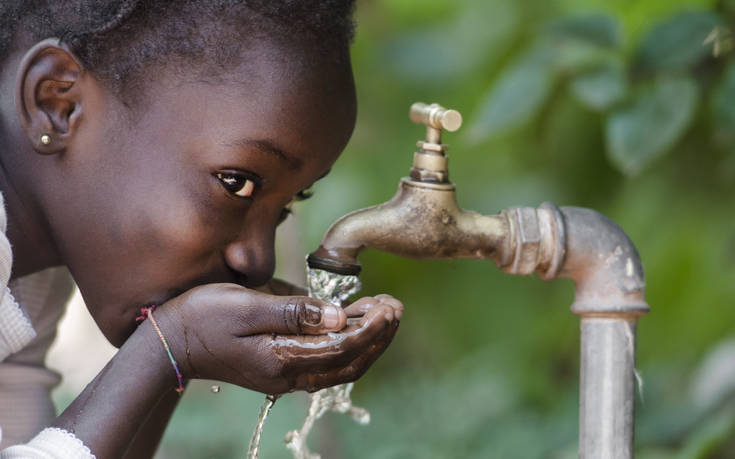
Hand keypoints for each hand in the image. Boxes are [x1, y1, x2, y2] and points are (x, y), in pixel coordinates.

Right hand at [150, 284, 402, 393]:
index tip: (389, 306)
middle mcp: (289, 374)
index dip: (371, 328)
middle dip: (378, 336)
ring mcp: (286, 375)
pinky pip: (326, 361)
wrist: (171, 342)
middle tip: (395, 306)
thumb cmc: (204, 316)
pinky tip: (356, 321)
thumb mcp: (247, 305)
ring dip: (367, 341)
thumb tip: (339, 316)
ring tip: (384, 312)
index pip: (342, 348)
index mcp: (282, 359)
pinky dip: (348, 344)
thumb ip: (294, 312)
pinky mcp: (282, 367)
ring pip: (341, 366)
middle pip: (349, 363)